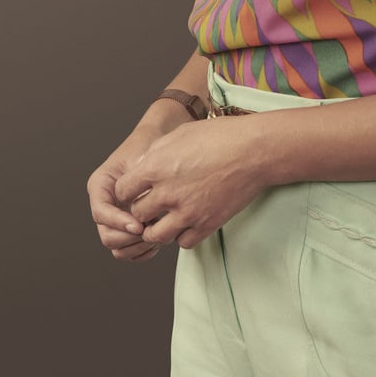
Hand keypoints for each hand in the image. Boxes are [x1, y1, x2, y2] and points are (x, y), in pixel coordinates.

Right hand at [87, 103, 190, 263]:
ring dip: (137, 247)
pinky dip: (143, 251)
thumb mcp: (141, 158)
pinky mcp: (130, 228)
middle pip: (107, 236)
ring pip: (118, 248)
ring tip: (157, 235)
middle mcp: (105, 204)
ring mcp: (117, 219)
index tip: (139, 225)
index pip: (101, 213)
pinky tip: (159, 241)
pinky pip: (130, 251)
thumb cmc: (149, 146)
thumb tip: (141, 204)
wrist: (159, 141)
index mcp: (100, 186)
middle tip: (151, 232)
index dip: (118, 222)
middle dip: (130, 238)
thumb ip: (139, 180)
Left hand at [115, 115, 264, 250]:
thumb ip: (154, 154)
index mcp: (156, 168)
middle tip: (153, 202)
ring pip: (155, 235)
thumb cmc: (218, 136)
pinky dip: (181, 235)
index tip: (137, 189)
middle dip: (142, 209)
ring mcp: (187, 212)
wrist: (253, 151)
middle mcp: (167, 193)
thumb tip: (140, 168)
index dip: (127, 190)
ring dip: (158, 227)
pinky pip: (182, 242)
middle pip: (137, 215)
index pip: (122, 191)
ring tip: (167, 216)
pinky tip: (188, 221)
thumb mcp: (179, 134)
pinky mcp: (206, 225)